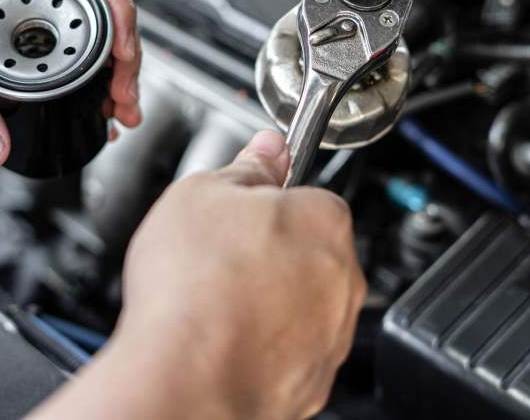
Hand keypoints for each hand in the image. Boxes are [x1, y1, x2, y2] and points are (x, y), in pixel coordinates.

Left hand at [0, 0, 140, 167]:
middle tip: (124, 98)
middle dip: (122, 58)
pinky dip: (75, 93)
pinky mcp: (2, 53)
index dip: (117, 13)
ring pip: (80, 46)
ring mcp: (14, 21)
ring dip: (104, 80)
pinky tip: (85, 114)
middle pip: (95, 16)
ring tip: (116, 114)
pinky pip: (52, 71)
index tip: (125, 53)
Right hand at [30, 130, 364, 419]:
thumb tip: (268, 149)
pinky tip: (225, 340)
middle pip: (310, 251)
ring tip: (216, 302)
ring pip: (303, 304)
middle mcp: (343, 279)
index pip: (310, 196)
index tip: (243, 211)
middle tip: (220, 258)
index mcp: (324, 220)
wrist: (186, 378)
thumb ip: (246, 167)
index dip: (268, 203)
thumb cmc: (194, 288)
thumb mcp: (202, 194)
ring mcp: (332, 335)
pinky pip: (292, 351)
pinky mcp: (314, 382)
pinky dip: (265, 346)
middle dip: (273, 252)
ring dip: (270, 300)